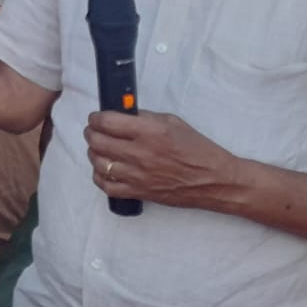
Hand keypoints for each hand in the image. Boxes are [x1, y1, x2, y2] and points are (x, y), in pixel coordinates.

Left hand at [85, 110, 243, 210]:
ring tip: (99, 149)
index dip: (95, 118)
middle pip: (97, 141)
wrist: (215, 180)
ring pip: (98, 163)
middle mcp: (140, 153)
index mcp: (149, 131)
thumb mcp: (173, 122)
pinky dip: (100, 177)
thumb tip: (121, 113)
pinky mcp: (140, 192)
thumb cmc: (197, 149)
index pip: (106, 122)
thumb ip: (144, 117)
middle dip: (91, 133)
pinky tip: (105, 170)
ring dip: (93, 154)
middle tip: (94, 131)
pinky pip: (107, 187)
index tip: (96, 118)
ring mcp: (138, 175)